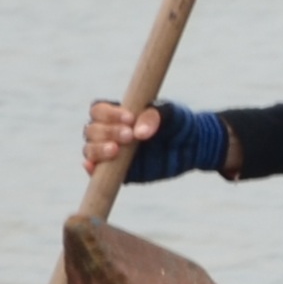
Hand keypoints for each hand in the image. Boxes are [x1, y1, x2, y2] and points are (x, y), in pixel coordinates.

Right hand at [83, 97, 221, 181]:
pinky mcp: (117, 172)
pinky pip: (97, 172)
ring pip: (90, 150)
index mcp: (117, 114)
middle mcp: (109, 133)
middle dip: (107, 132)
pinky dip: (91, 169)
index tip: (129, 118)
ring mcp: (111, 153)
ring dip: (98, 149)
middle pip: (92, 130)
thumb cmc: (177, 124)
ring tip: (116, 149)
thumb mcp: (168, 114)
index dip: (108, 114)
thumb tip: (138, 133)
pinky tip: (93, 166)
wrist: (192, 146)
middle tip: (130, 135)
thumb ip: (154, 116)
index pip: (98, 111)